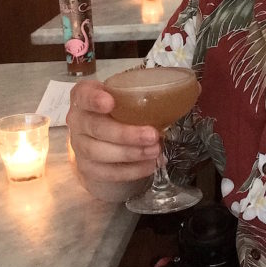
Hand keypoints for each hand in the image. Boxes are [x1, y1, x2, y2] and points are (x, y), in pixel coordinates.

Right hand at [66, 78, 161, 196]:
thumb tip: (187, 93)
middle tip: (152, 135)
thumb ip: (146, 96)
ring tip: (155, 151)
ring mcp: (79, 146)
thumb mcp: (126, 98)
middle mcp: (78, 121)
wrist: (101, 139)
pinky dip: (130, 171)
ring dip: (130, 153)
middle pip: (96, 128)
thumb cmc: (118, 112)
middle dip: (125, 133)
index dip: (94, 99)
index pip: (83, 95)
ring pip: (99, 152)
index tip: (110, 102)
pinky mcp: (87, 167)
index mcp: (84, 98)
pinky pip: (107, 172)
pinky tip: (150, 165)